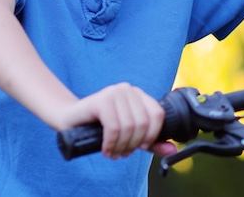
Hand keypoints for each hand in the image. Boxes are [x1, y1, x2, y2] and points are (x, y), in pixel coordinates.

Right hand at [57, 82, 171, 158]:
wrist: (70, 121)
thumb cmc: (101, 128)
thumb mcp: (129, 135)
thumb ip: (151, 142)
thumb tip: (172, 150)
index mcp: (138, 94)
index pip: (158, 114)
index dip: (152, 136)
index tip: (141, 147)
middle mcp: (128, 89)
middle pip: (143, 123)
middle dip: (133, 144)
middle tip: (123, 153)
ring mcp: (114, 92)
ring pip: (129, 127)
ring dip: (121, 146)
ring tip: (113, 153)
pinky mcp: (101, 100)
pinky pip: (114, 127)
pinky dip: (111, 143)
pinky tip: (106, 149)